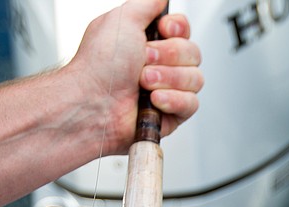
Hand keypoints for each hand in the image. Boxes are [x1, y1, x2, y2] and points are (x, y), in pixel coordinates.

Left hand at [64, 0, 202, 155]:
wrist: (93, 102)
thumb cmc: (100, 65)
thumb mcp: (123, 19)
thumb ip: (147, 3)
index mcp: (149, 40)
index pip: (184, 29)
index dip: (178, 29)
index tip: (163, 30)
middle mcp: (160, 64)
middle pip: (193, 52)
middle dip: (168, 55)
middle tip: (143, 60)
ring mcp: (167, 89)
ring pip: (195, 78)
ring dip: (168, 78)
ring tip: (143, 82)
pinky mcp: (171, 114)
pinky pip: (191, 104)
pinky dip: (173, 100)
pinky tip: (154, 100)